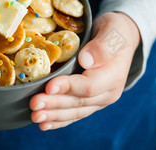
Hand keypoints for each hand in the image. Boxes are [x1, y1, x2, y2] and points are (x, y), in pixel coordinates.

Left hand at [30, 11, 140, 130]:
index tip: (49, 86)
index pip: (89, 86)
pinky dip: (59, 119)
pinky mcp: (91, 101)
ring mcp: (99, 99)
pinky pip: (75, 113)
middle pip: (78, 101)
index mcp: (113, 75)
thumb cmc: (115, 31)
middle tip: (34, 105)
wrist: (121, 36)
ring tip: (35, 116)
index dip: (68, 87)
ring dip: (53, 115)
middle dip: (54, 104)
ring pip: (75, 111)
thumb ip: (101, 47)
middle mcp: (107, 92)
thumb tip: (86, 60)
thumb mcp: (112, 32)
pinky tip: (44, 124)